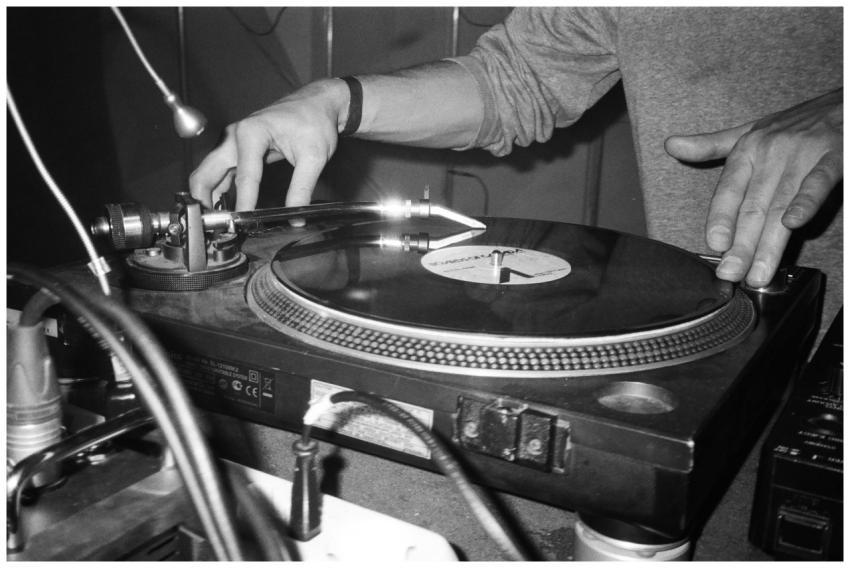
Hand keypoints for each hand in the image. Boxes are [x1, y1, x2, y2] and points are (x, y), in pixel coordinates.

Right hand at [189, 79, 347, 210]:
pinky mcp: (236, 148)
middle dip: (204, 199)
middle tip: (212, 226)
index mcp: (252, 132)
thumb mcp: (313, 157)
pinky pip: (220, 172)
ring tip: (217, 222)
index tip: (241, 223)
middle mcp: (235, 135)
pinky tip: (225, 208)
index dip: (243, 202)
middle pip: (207, 172)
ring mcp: (233, 141)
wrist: (317, 104)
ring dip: (208, 196)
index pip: (245, 176)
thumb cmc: (314, 122)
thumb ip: (302, 188)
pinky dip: (218, 189)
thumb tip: (295, 217)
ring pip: (209, 172)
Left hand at [664, 88, 841, 286]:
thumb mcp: (750, 130)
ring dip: (769, 242)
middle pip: (752, 207)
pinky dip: (805, 202)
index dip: (720, 219)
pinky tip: (793, 224)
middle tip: (731, 275)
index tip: (714, 246)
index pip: (728, 191)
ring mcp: (802, 153)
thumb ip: (711, 145)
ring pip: (780, 204)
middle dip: (741, 245)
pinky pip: (817, 182)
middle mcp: (770, 152)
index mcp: (747, 150)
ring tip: (759, 273)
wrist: (846, 100)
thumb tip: (670, 145)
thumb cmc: (796, 122)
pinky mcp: (835, 154)